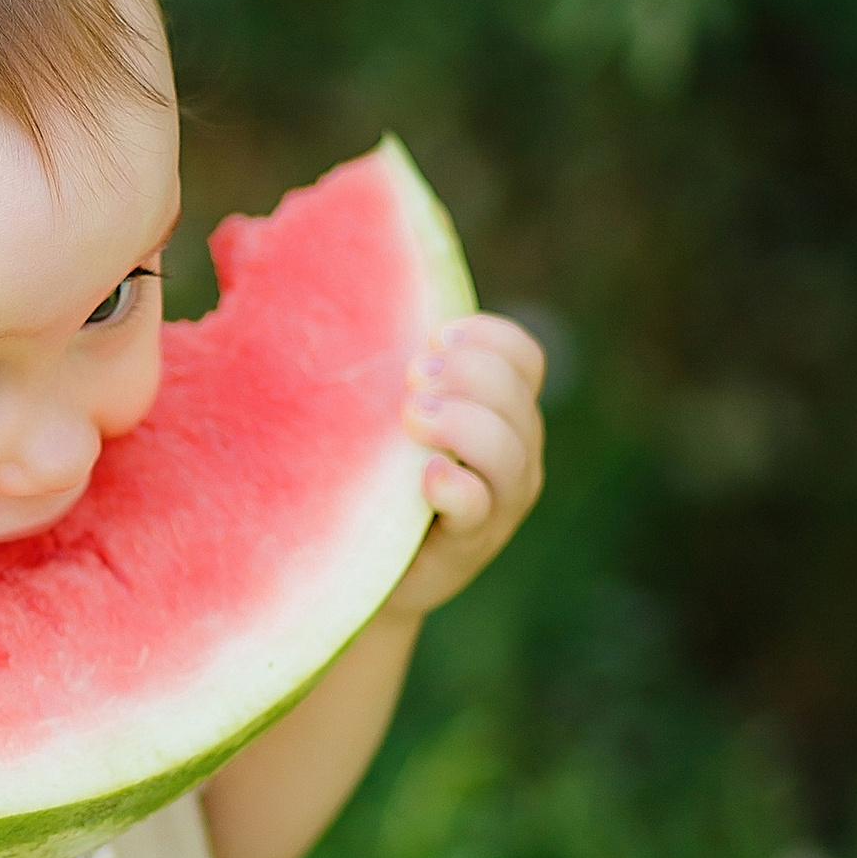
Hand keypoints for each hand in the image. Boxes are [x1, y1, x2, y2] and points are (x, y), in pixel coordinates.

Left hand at [383, 313, 546, 621]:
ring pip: (509, 450)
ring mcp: (500, 501)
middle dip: (466, 374)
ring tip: (410, 417)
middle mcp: (515, 453)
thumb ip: (403, 371)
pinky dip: (456, 486)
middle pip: (516, 395)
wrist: (362, 566)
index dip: (487, 337)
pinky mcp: (470, 543)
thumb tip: (332, 291)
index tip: (434, 335)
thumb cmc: (378, 473)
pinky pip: (479, 508)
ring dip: (460, 422)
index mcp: (504, 411)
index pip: (523, 357)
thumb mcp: (394, 415)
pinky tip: (425, 475)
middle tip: (411, 377)